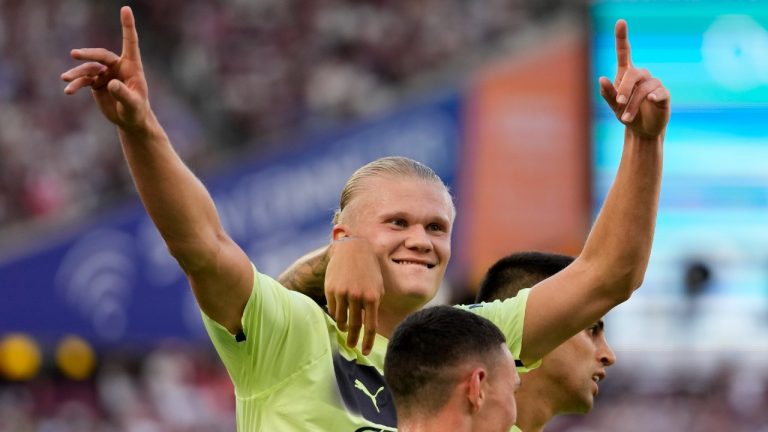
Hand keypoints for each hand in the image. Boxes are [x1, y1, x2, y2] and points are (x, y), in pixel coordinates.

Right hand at [61, 6, 149, 130]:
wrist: (129, 120)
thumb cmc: (136, 111)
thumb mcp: (132, 104)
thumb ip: (123, 94)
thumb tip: (110, 84)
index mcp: (132, 66)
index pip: (129, 43)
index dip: (127, 26)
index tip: (125, 9)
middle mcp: (118, 66)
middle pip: (101, 55)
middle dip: (88, 54)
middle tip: (75, 54)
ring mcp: (106, 74)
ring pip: (89, 68)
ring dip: (77, 73)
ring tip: (66, 78)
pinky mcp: (96, 83)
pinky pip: (83, 80)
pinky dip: (76, 84)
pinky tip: (68, 90)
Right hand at [325, 235, 383, 354]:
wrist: (352, 249)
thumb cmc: (369, 269)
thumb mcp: (378, 286)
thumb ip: (374, 304)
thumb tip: (369, 324)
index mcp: (372, 297)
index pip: (370, 326)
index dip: (367, 342)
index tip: (364, 352)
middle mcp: (357, 296)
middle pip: (354, 325)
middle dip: (353, 338)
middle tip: (351, 345)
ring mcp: (343, 293)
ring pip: (340, 318)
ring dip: (342, 326)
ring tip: (344, 328)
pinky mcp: (331, 289)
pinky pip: (332, 308)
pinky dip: (335, 313)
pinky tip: (338, 312)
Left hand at [599, 19, 669, 138]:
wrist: (641, 131)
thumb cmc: (626, 115)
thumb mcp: (613, 106)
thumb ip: (607, 93)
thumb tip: (601, 78)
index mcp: (626, 75)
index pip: (624, 52)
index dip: (622, 37)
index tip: (620, 22)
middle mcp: (642, 76)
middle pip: (633, 74)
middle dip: (624, 89)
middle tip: (618, 102)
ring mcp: (654, 84)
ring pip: (643, 89)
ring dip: (633, 104)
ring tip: (625, 118)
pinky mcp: (664, 95)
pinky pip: (659, 92)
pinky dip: (653, 96)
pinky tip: (650, 100)